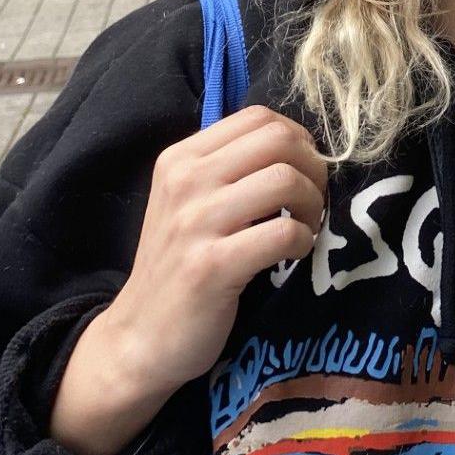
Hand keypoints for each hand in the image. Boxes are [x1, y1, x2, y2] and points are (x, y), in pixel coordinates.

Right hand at [115, 105, 325, 387]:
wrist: (140, 337)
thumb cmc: (178, 265)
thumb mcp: (188, 202)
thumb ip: (229, 168)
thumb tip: (297, 145)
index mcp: (180, 158)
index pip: (258, 117)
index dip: (298, 140)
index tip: (303, 172)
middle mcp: (185, 181)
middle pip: (279, 141)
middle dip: (313, 168)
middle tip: (312, 200)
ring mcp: (195, 223)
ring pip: (286, 181)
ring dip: (312, 205)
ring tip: (303, 227)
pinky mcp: (211, 266)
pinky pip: (283, 232)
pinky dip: (302, 240)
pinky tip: (292, 253)